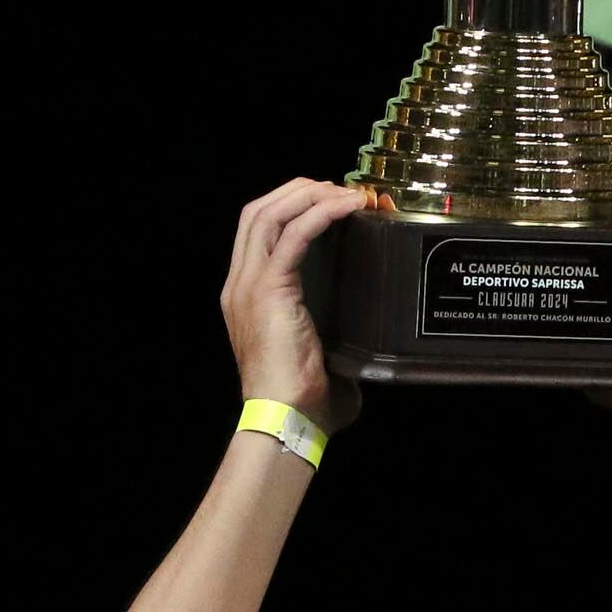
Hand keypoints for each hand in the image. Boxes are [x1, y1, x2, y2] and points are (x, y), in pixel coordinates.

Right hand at [222, 180, 366, 434]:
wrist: (288, 421)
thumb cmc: (306, 402)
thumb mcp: (318, 354)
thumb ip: (335, 334)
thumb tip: (370, 337)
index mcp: (247, 297)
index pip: (260, 232)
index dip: (293, 207)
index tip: (333, 203)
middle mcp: (241, 284)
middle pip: (259, 211)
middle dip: (300, 191)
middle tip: (341, 190)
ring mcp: (250, 284)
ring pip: (270, 213)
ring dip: (310, 194)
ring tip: (346, 192)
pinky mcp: (268, 289)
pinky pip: (293, 235)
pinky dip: (320, 214)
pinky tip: (347, 206)